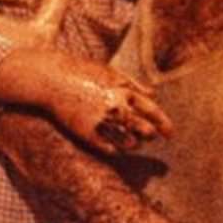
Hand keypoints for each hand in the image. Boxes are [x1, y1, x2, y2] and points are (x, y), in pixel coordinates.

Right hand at [43, 52, 172, 154]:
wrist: (53, 79)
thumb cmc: (83, 72)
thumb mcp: (111, 72)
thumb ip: (134, 83)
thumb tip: (154, 94)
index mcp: (123, 91)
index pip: (151, 111)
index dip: (163, 124)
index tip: (170, 134)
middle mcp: (115, 107)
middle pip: (142, 128)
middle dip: (150, 135)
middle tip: (151, 137)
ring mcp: (100, 121)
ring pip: (126, 141)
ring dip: (134, 144)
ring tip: (136, 143)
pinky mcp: (86, 133)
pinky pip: (107, 148)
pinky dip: (116, 150)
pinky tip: (118, 149)